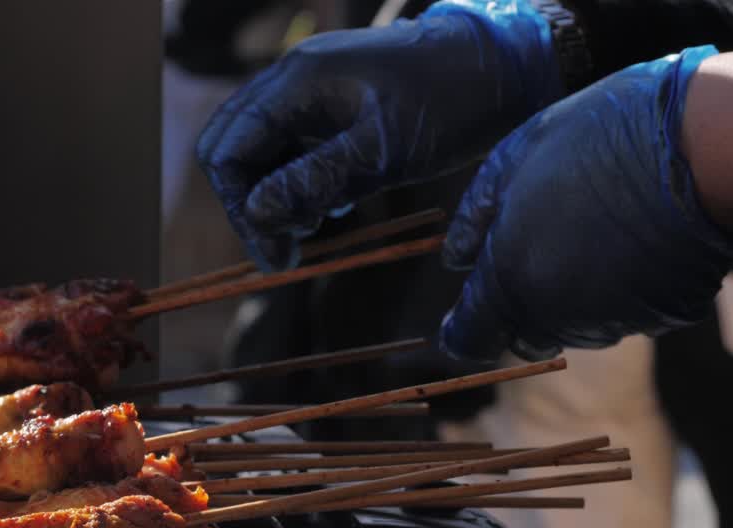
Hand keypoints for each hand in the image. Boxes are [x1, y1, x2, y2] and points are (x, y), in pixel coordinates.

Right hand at [196, 0, 563, 270]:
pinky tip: (332, 204)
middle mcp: (290, 81)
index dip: (240, 209)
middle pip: (230, 150)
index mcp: (296, 82)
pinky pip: (289, 147)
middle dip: (249, 204)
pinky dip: (297, 182)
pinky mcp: (328, 105)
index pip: (227, 151)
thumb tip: (257, 215)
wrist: (505, 67)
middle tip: (289, 247)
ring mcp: (308, 91)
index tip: (277, 256)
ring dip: (273, 196)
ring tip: (316, 225)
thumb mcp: (384, 151)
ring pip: (258, 152)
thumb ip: (315, 181)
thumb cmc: (451, 102)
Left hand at [440, 46, 732, 362]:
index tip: (460, 326)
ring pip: (576, 327)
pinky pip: (628, 315)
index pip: (470, 339)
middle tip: (539, 256)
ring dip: (572, 299)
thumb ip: (477, 216)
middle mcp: (557, 311)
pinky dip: (622, 292)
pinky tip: (634, 243)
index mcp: (511, 277)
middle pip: (524, 338)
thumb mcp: (514, 159)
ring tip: (593, 233)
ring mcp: (613, 317)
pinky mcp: (662, 316)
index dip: (463, 334)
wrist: (702, 143)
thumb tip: (454, 259)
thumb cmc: (598, 138)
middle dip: (520, 313)